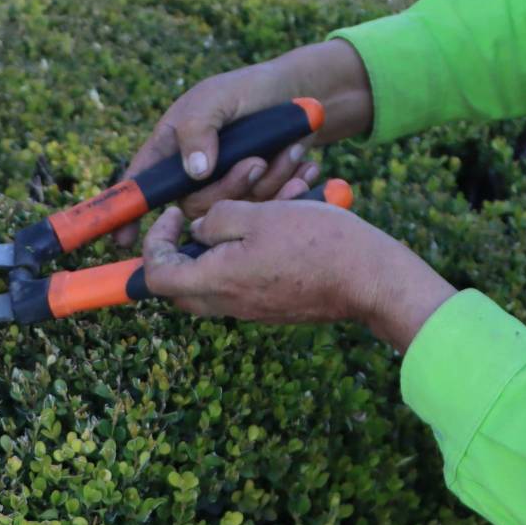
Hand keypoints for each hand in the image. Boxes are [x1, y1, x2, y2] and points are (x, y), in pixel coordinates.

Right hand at [111, 40, 375, 248]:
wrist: (299, 97)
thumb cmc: (249, 89)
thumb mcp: (217, 98)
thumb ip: (198, 129)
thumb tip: (194, 172)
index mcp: (171, 148)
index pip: (141, 184)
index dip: (127, 213)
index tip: (122, 239)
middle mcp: (194, 174)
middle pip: (197, 207)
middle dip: (232, 188)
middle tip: (258, 161)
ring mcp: (226, 187)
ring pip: (234, 212)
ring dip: (268, 183)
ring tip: (289, 151)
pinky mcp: (257, 196)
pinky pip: (265, 211)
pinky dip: (288, 190)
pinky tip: (305, 167)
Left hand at [141, 196, 456, 351]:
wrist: (369, 278)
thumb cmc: (317, 242)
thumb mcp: (261, 214)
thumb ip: (219, 219)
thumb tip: (199, 230)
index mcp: (217, 280)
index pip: (157, 277)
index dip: (155, 243)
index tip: (173, 216)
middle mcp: (231, 304)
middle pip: (180, 290)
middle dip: (176, 257)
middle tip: (190, 226)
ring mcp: (255, 310)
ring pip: (212, 288)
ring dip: (213, 256)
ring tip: (236, 221)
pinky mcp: (276, 307)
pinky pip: (243, 288)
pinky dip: (242, 261)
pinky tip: (267, 234)